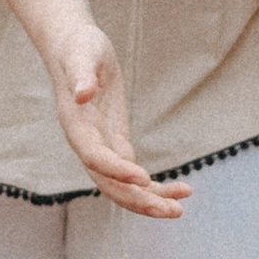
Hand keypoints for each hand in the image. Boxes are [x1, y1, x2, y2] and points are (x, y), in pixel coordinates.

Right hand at [46, 21, 188, 218]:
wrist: (75, 47)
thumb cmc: (79, 47)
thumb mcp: (81, 54)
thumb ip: (80, 75)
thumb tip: (82, 94)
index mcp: (76, 126)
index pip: (94, 157)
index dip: (117, 170)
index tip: (144, 177)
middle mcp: (87, 144)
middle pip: (110, 184)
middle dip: (140, 200)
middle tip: (174, 211)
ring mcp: (102, 147)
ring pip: (123, 187)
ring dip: (150, 201)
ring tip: (181, 208)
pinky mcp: (116, 144)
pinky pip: (134, 175)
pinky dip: (155, 187)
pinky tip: (182, 191)